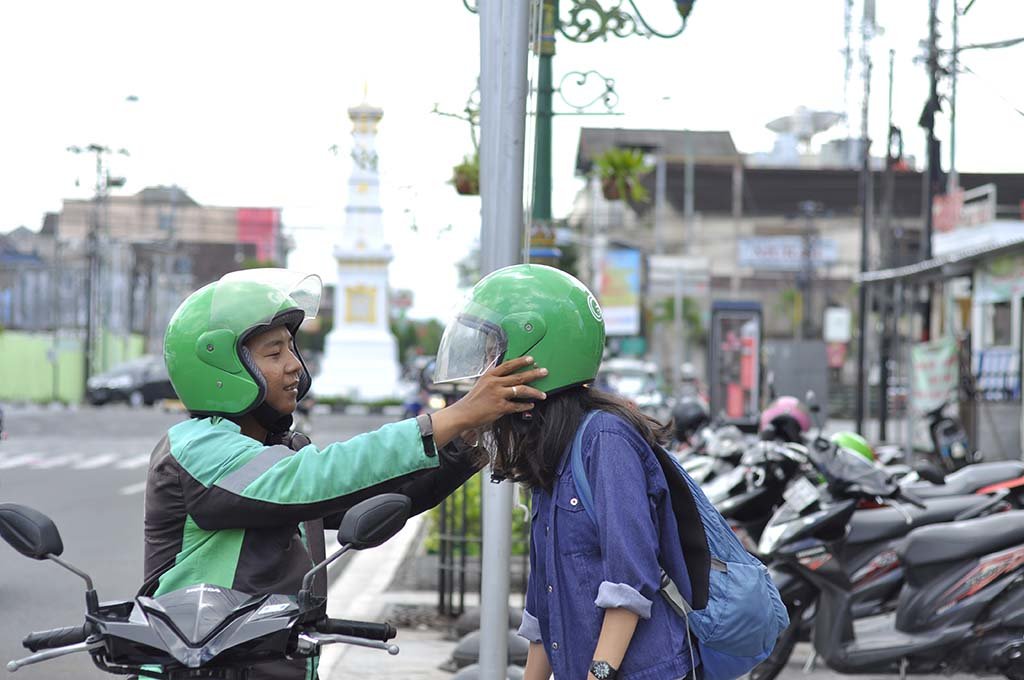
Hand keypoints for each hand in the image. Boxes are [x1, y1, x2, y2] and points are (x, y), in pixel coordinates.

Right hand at [431, 356, 547, 446]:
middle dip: (534, 374)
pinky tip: (531, 405)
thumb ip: (494, 378)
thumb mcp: (481, 383)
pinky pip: (517, 406)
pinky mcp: (500, 407)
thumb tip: (505, 373)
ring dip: (534, 392)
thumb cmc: (473, 400)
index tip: (531, 359)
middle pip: (519, 376)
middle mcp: (494, 383)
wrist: (463, 413)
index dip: (521, 361)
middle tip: (545, 372)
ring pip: (521, 390)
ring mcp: (497, 395)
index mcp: (490, 375)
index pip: (508, 365)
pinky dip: (525, 406)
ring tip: (543, 394)